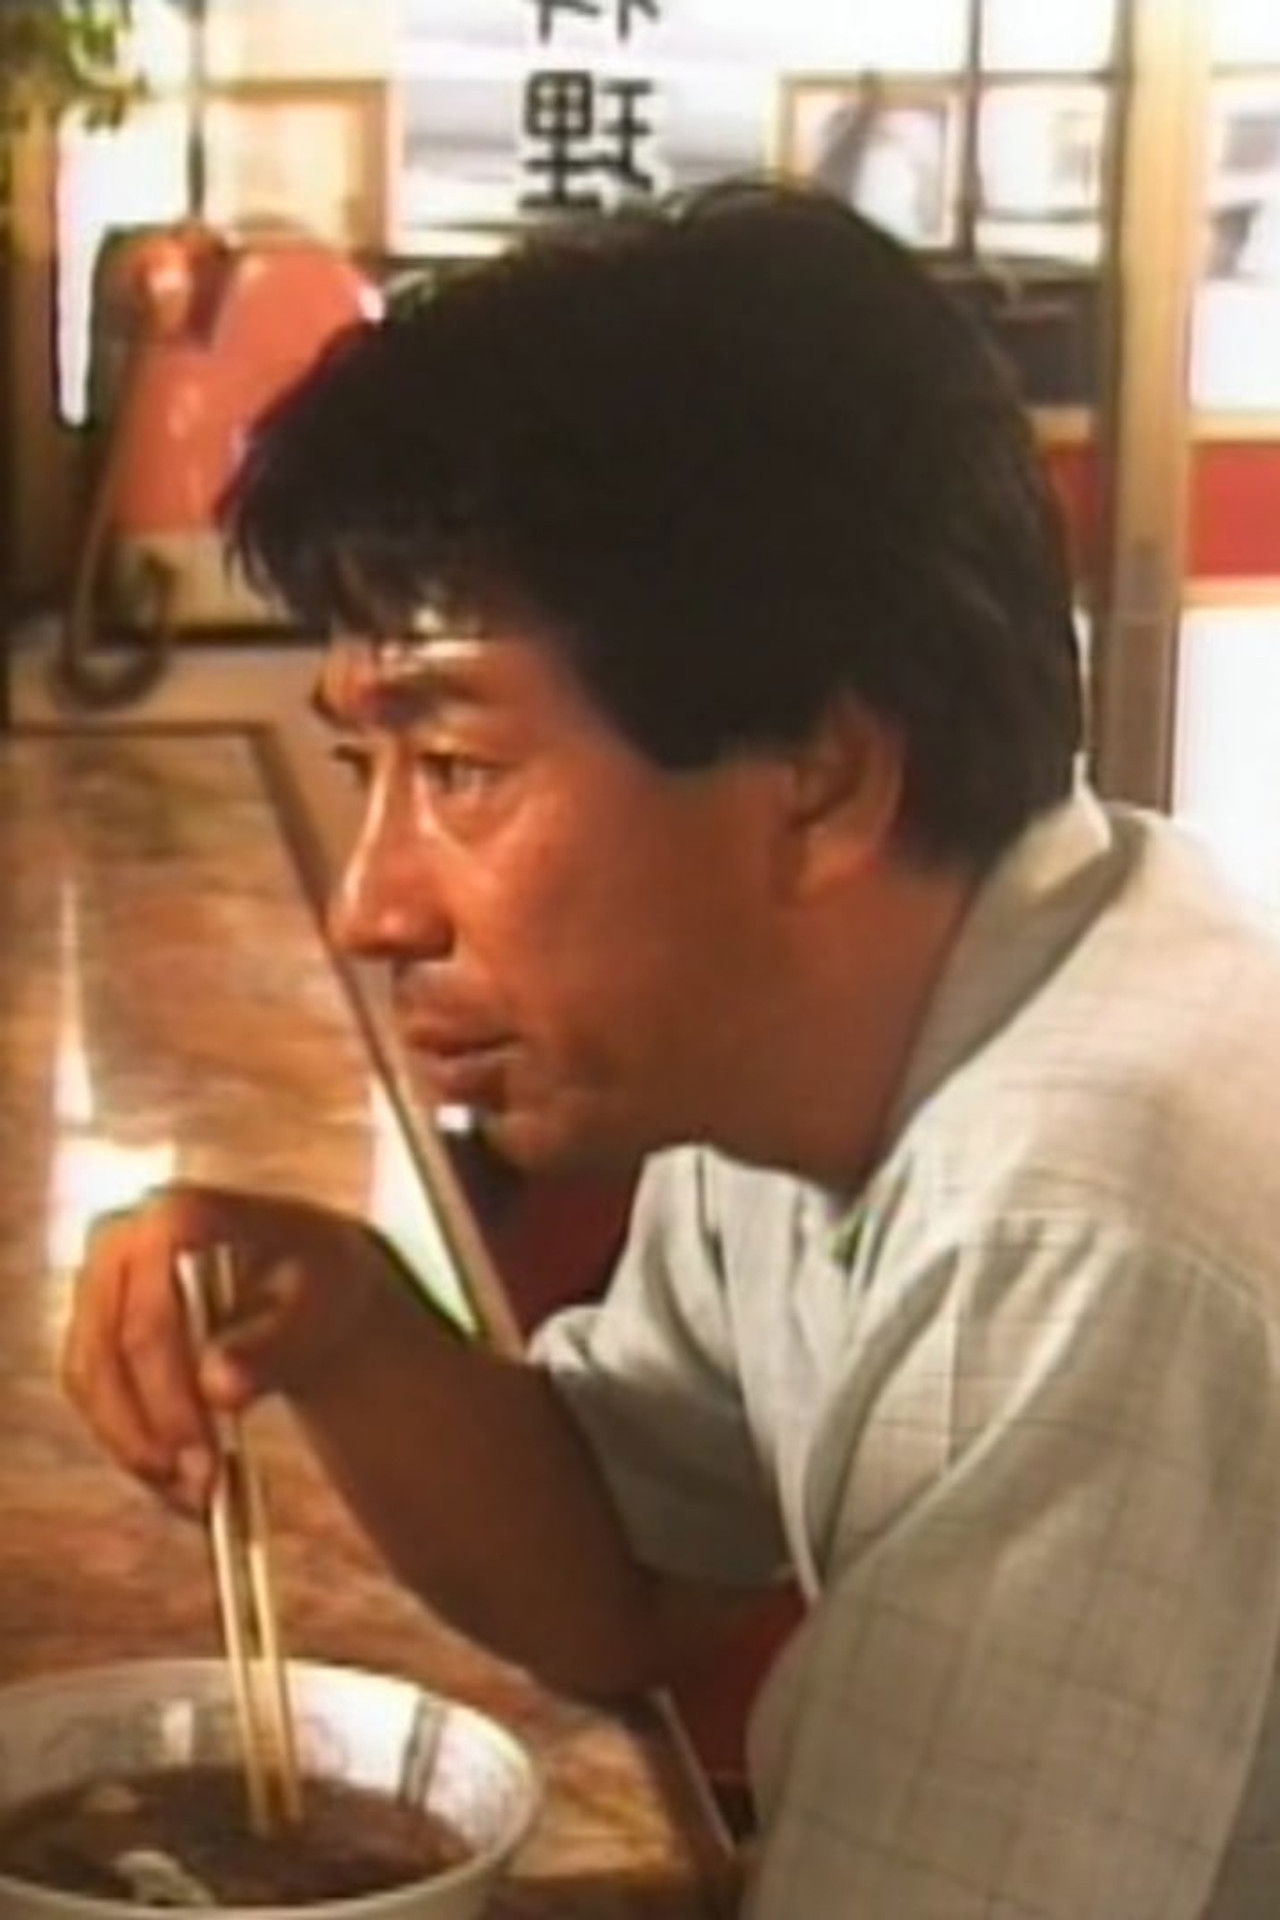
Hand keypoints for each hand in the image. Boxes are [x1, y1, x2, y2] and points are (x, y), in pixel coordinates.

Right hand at [62, 1183, 392, 1510]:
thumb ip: (275, 1345)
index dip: (170, 1369)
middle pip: (117, 1341)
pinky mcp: (91, 1328)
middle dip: (158, 1422)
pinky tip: (181, 1484)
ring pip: (93, 1378)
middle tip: (205, 1486)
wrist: (304, 1278)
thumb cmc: (321, 1279)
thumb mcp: (323, 1305)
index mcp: (184, 1211)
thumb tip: (216, 1390)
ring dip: (139, 1446)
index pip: (157, 1291)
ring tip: (200, 1496)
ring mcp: (98, 1282)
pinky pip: (94, 1398)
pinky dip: (132, 1446)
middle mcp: (125, 1237)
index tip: (208, 1432)